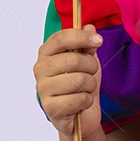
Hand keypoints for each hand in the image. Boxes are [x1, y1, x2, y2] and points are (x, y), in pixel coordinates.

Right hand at [33, 26, 104, 140]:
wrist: (81, 112)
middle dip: (91, 66)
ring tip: (86, 89)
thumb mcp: (88, 59)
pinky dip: (87, 100)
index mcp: (47, 52)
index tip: (99, 40)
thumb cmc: (82, 82)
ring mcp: (43, 89)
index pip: (61, 38)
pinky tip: (82, 102)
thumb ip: (87, 43)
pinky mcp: (50, 108)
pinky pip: (79, 99)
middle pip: (73, 60)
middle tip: (92, 73)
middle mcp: (40, 69)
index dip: (82, 37)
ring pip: (79, 80)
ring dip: (90, 85)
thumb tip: (89, 28)